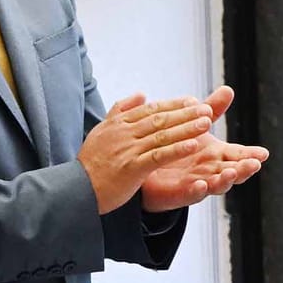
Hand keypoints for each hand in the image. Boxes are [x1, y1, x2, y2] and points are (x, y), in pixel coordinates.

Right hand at [78, 93, 212, 213]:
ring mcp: (127, 150)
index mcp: (118, 124)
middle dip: (185, 113)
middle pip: (160, 119)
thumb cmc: (91, 163)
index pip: (151, 109)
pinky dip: (176, 149)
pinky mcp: (131, 168)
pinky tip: (193, 145)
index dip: (173, 104)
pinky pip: (158, 156)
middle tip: (207, 108)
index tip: (193, 100)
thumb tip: (141, 93)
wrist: (75, 189)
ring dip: (186, 128)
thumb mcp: (102, 131)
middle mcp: (124, 133)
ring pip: (162, 135)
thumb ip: (121, 110)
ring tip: (206, 123)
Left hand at [140, 85, 267, 211]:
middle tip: (254, 164)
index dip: (251, 154)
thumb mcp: (195, 125)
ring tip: (231, 174)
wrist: (148, 165)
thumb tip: (229, 89)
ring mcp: (197, 183)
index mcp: (216, 154)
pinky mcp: (179, 193)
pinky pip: (190, 194)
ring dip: (225, 180)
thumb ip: (212, 110)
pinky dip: (198, 191)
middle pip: (233, 172)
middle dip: (244, 169)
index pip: (238, 155)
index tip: (264, 153)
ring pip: (216, 185)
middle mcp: (211, 170)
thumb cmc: (175, 145)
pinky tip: (202, 185)